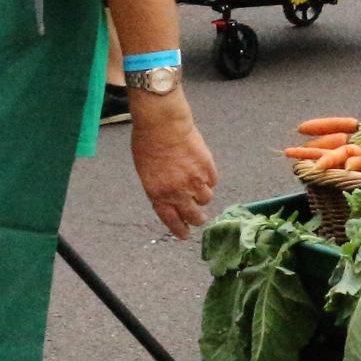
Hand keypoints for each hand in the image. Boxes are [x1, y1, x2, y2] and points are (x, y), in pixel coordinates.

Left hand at [131, 94, 215, 238]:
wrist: (163, 125)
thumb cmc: (148, 144)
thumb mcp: (147, 173)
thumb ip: (159, 189)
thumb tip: (172, 199)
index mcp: (158, 195)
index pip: (172, 221)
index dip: (180, 230)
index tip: (185, 235)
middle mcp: (178, 192)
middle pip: (195, 216)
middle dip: (197, 219)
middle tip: (199, 217)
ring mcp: (195, 181)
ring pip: (206, 199)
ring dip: (203, 196)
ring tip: (198, 185)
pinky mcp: (208, 169)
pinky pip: (213, 181)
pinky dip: (209, 179)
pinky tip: (202, 170)